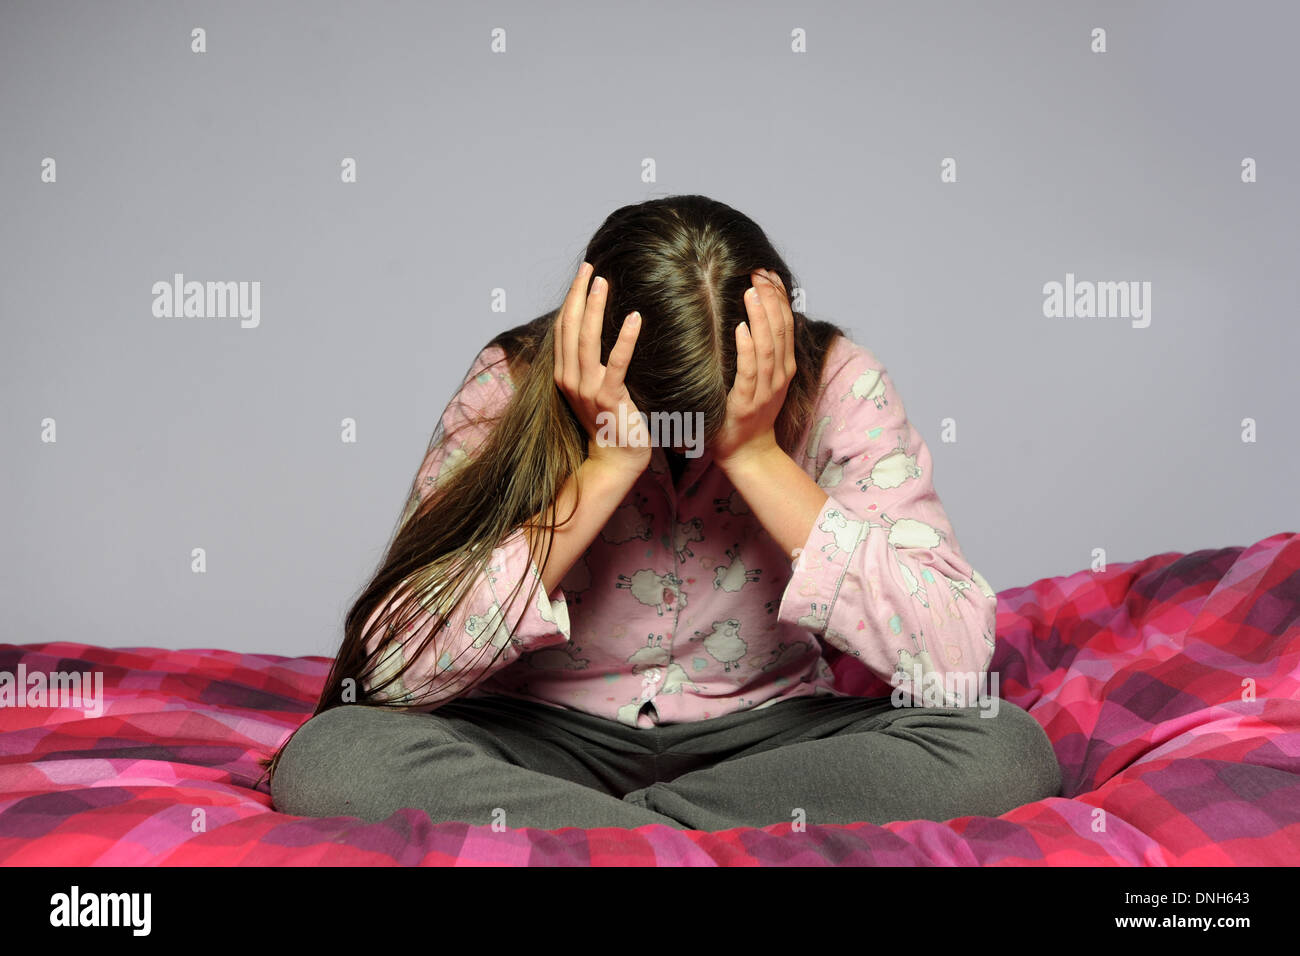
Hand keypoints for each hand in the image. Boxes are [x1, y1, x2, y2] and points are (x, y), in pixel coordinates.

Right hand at [554, 262, 651, 479]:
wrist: (616, 459)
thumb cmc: (610, 422)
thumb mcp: (595, 389)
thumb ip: (593, 363)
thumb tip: (605, 331)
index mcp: (564, 375)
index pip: (564, 329)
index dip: (571, 299)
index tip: (582, 274)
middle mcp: (570, 380)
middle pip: (570, 328)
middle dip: (578, 295)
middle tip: (589, 267)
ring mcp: (587, 390)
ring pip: (586, 341)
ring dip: (594, 309)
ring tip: (602, 283)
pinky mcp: (609, 400)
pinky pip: (616, 364)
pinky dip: (624, 340)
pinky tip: (634, 318)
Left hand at [713, 269, 795, 469]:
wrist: (748, 452)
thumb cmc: (750, 413)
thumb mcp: (763, 378)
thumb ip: (763, 351)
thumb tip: (752, 317)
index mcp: (785, 366)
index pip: (786, 323)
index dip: (779, 297)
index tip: (768, 272)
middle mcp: (780, 375)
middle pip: (779, 329)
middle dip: (770, 299)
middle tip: (758, 272)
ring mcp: (765, 389)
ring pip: (767, 346)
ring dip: (760, 317)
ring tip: (751, 292)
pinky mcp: (746, 402)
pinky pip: (749, 371)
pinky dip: (746, 348)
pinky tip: (740, 329)